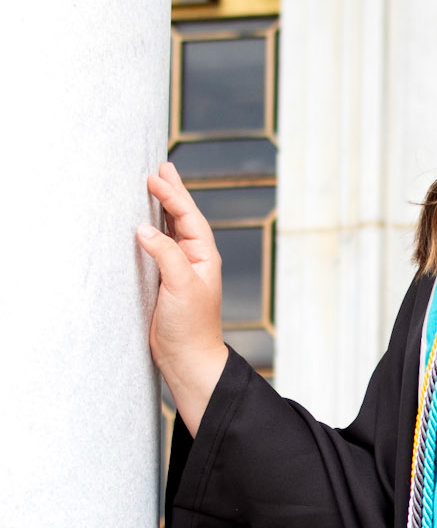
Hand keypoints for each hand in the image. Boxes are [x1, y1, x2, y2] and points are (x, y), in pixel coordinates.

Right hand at [139, 161, 228, 433]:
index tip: (155, 176)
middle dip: (171, 193)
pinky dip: (149, 232)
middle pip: (181, 218)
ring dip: (160, 208)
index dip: (172, 195)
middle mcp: (193, 260)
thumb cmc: (190, 327)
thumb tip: (144, 229)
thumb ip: (165, 254)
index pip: (188, 217)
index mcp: (204, 257)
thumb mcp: (180, 286)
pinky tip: (141, 223)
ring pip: (168, 230)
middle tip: (161, 167)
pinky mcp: (163, 282)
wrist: (187, 360)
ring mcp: (178, 270)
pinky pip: (156, 248)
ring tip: (153, 185)